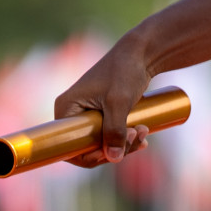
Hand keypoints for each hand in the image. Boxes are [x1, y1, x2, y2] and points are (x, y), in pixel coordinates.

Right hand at [53, 35, 153, 167]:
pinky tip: (144, 135)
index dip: (89, 156)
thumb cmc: (125, 70)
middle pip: (88, 146)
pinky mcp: (104, 113)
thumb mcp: (119, 102)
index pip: (68, 146)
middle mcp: (73, 113)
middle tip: (138, 134)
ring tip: (145, 130)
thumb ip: (115, 130)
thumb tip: (114, 158)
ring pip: (103, 142)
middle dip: (114, 148)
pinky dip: (127, 137)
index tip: (113, 152)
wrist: (142, 52)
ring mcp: (89, 114)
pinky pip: (112, 134)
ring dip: (125, 142)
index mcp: (66, 108)